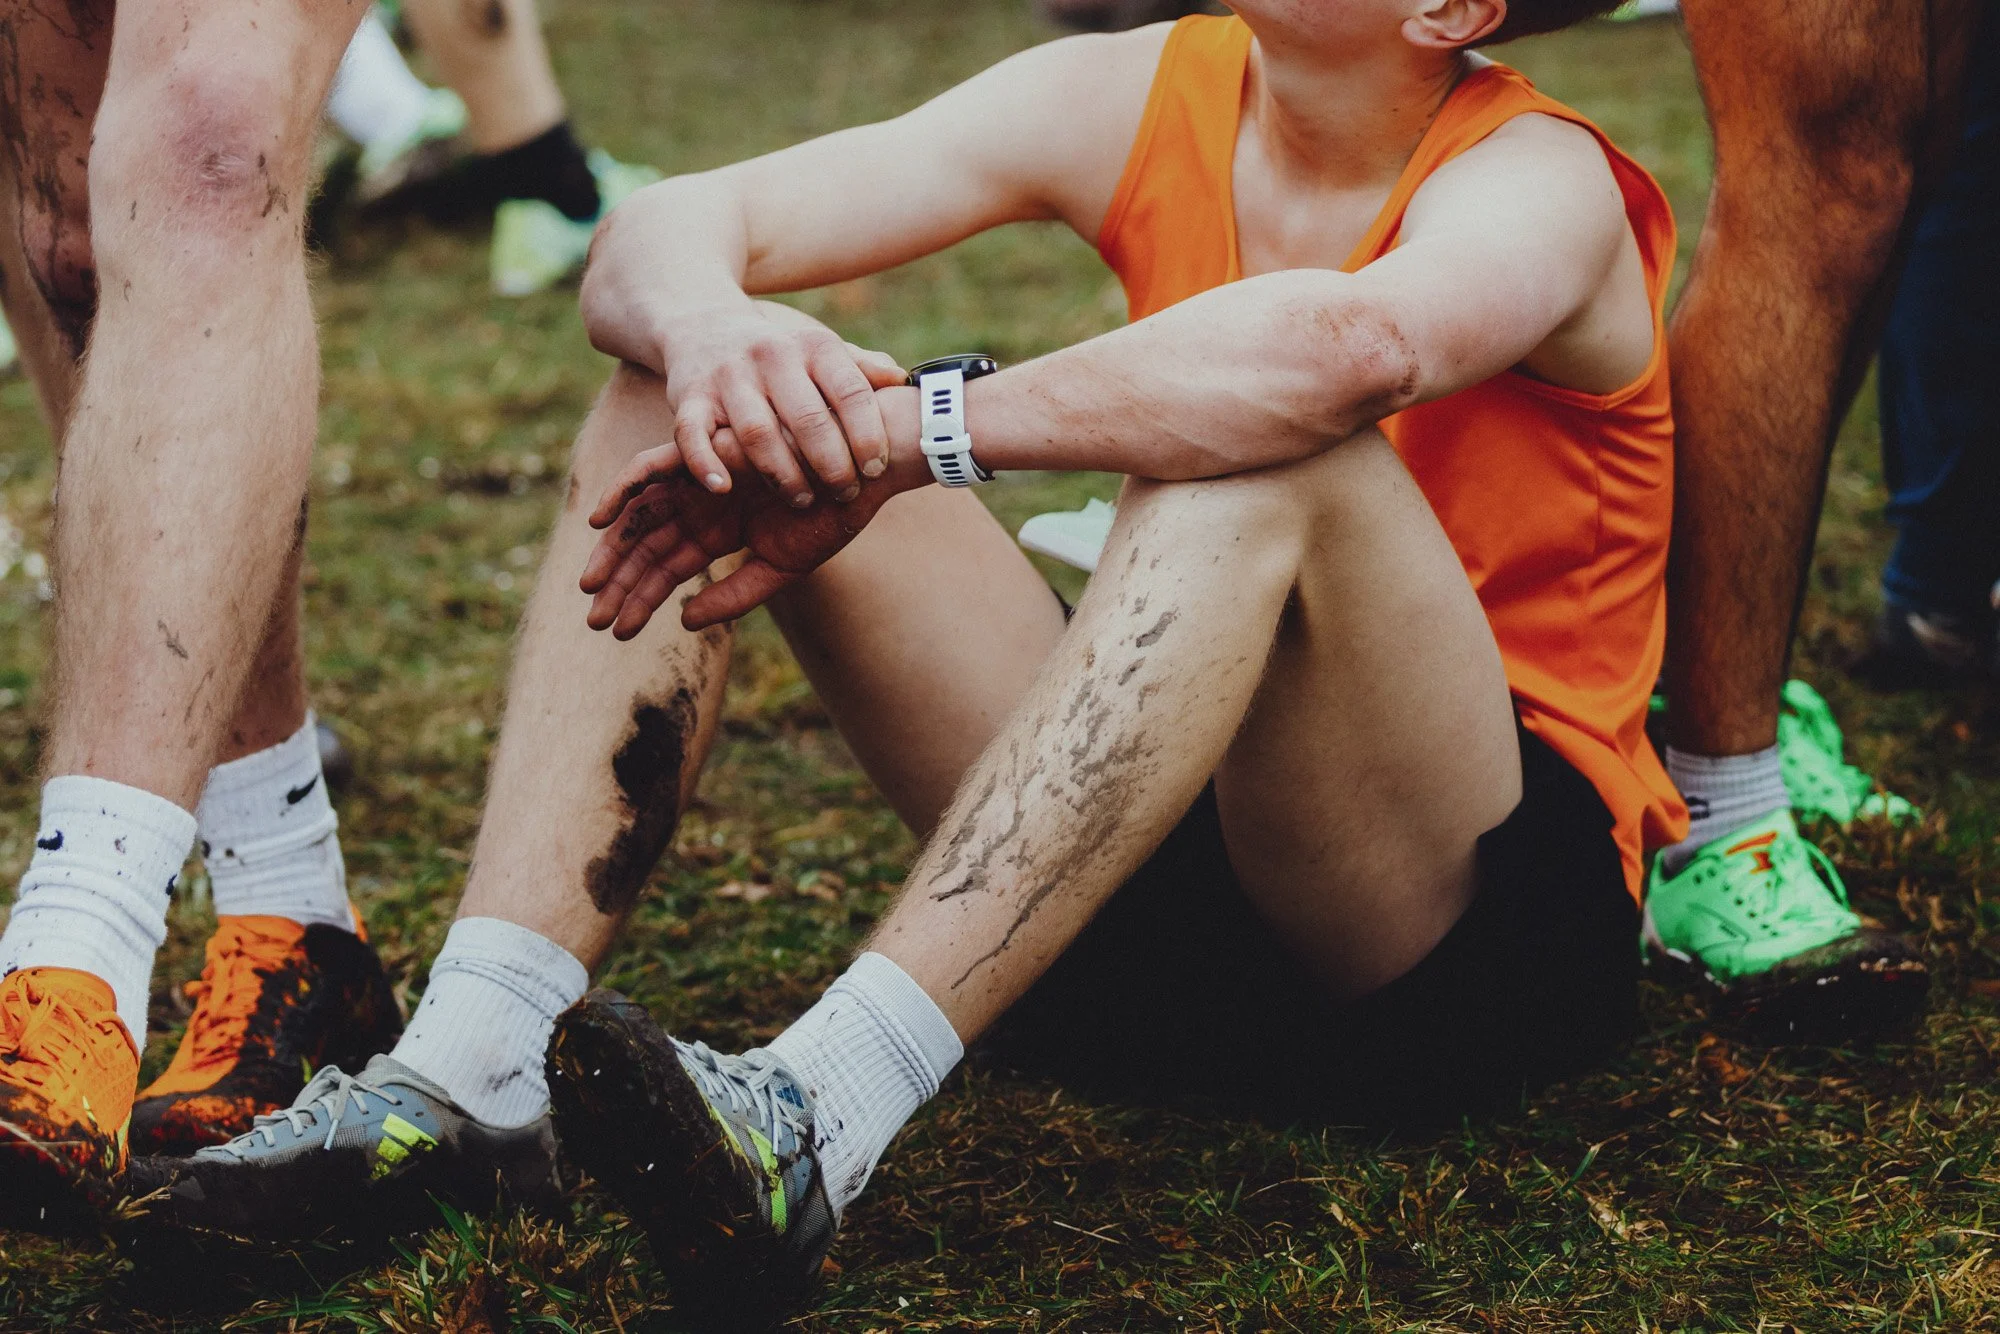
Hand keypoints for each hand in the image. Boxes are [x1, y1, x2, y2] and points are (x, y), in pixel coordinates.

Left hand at [582, 388, 922, 635]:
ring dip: (614, 548)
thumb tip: (684, 620)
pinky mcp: (701, 452)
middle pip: (648, 547)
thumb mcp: (781, 567)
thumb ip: (735, 595)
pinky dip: (623, 490)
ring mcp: (700, 479)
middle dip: (619, 583)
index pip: (671, 569)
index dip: (642, 600)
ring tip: (590, 585)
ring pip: (642, 516)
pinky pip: (649, 468)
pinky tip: (601, 521)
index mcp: (723, 531)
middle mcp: (704, 506)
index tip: (618, 631)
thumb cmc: (832, 515)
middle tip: (592, 619)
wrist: (860, 467)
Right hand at [638, 302, 905, 508]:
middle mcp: (771, 355)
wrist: (703, 326)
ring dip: (783, 473)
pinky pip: (692, 433)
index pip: (849, 391)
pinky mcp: (688, 396)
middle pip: (807, 418)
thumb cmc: (781, 356)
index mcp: (813, 347)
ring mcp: (728, 376)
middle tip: (844, 493)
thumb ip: (861, 369)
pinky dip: (706, 463)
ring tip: (803, 499)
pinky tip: (723, 488)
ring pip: (757, 432)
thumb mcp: (821, 353)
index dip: (868, 434)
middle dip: (831, 463)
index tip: (876, 469)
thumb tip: (903, 381)